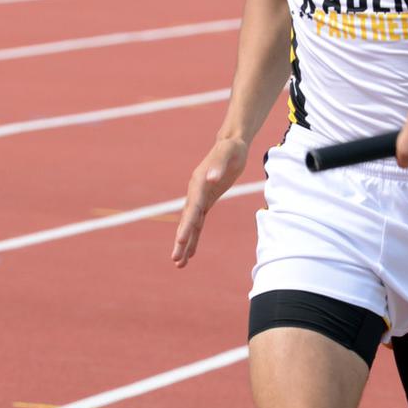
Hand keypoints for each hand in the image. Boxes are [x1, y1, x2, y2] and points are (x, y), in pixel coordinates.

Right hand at [171, 136, 248, 267]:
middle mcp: (196, 192)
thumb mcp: (229, 154)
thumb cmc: (232, 148)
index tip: (181, 242)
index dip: (186, 226)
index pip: (192, 208)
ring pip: (191, 225)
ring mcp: (200, 197)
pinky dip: (194, 237)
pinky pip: (198, 222)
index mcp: (198, 183)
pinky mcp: (207, 201)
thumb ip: (219, 166)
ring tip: (179, 263)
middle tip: (176, 259)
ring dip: (185, 244)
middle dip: (182, 241)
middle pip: (187, 220)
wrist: (232, 144)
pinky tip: (191, 252)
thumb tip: (211, 179)